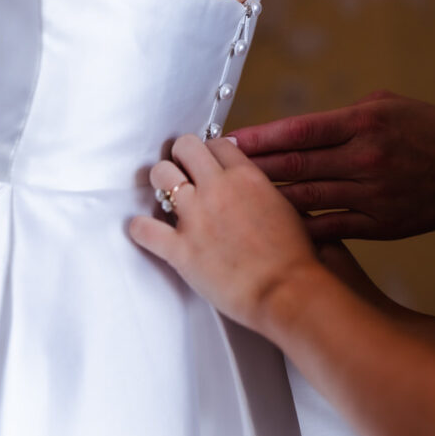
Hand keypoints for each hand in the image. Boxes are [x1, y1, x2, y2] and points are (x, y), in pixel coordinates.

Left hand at [129, 134, 322, 330]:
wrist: (286, 292)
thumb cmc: (293, 258)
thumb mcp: (285, 208)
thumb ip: (261, 189)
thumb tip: (248, 186)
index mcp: (246, 177)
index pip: (218, 143)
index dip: (210, 152)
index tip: (207, 162)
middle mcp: (217, 188)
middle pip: (185, 146)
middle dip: (182, 156)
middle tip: (183, 171)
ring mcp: (195, 217)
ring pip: (161, 175)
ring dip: (161, 184)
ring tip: (166, 196)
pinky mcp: (180, 249)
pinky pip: (144, 228)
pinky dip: (141, 229)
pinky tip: (145, 230)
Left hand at [228, 90, 434, 240]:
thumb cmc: (430, 131)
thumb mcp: (390, 105)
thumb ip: (344, 115)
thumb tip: (302, 127)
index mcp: (363, 122)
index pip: (299, 130)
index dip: (260, 137)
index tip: (228, 140)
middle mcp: (364, 157)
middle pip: (295, 165)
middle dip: (252, 168)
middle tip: (218, 171)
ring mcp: (371, 193)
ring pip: (307, 197)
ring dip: (268, 199)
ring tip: (235, 201)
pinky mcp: (378, 223)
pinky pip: (330, 226)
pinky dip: (300, 226)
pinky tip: (273, 228)